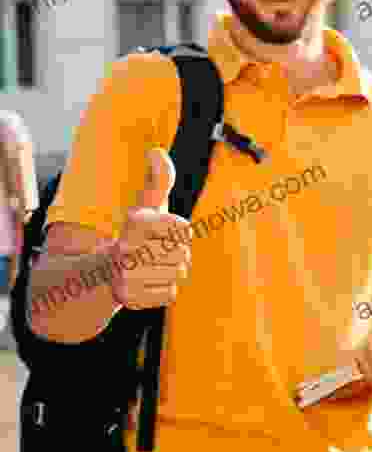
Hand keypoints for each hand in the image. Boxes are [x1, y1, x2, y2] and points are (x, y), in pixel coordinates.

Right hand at [109, 148, 191, 309]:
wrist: (106, 270)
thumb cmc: (138, 232)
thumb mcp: (148, 204)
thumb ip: (159, 178)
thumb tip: (156, 151)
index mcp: (135, 221)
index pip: (185, 229)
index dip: (180, 231)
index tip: (162, 231)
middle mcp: (125, 248)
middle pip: (184, 253)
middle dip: (177, 252)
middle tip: (155, 251)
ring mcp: (125, 276)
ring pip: (179, 273)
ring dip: (171, 271)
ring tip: (151, 266)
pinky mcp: (129, 300)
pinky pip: (170, 293)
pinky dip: (164, 289)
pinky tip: (146, 282)